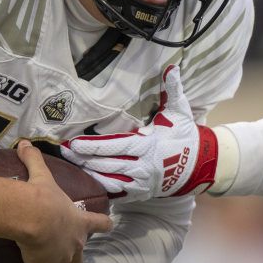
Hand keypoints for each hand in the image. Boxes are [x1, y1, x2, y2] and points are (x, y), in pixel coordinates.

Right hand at [2, 140, 111, 262]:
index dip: (103, 225)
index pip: (99, 223)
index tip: (109, 226)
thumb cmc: (42, 196)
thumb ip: (34, 160)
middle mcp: (74, 244)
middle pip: (78, 259)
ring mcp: (60, 261)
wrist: (35, 216)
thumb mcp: (42, 176)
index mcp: (78, 222)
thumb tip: (24, 143)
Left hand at [61, 65, 216, 203]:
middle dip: (83, 159)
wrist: (199, 165)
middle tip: (64, 153)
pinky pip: (116, 194)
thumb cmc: (185, 136)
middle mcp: (142, 167)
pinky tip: (86, 183)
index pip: (115, 146)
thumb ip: (173, 89)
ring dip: (88, 174)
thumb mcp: (179, 112)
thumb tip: (172, 67)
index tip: (74, 143)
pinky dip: (101, 189)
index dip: (94, 146)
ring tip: (70, 166)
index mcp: (148, 147)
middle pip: (107, 164)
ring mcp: (141, 183)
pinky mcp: (140, 194)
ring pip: (109, 180)